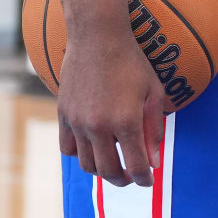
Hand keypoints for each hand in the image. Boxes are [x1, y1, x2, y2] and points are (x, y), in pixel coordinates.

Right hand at [57, 31, 165, 187]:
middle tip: (132, 177)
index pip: (136, 166)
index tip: (149, 180)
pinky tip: (93, 147)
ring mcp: (78, 122)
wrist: (97, 37)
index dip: (145, 179)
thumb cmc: (131, 62)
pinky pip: (68, 148)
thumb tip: (154, 161)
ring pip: (87, 164)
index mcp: (126, 120)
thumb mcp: (153, 92)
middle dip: (124, 180)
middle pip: (109, 172)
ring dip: (102, 170)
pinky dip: (81, 154)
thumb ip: (153, 129)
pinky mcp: (63, 115)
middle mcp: (99, 126)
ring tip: (114, 164)